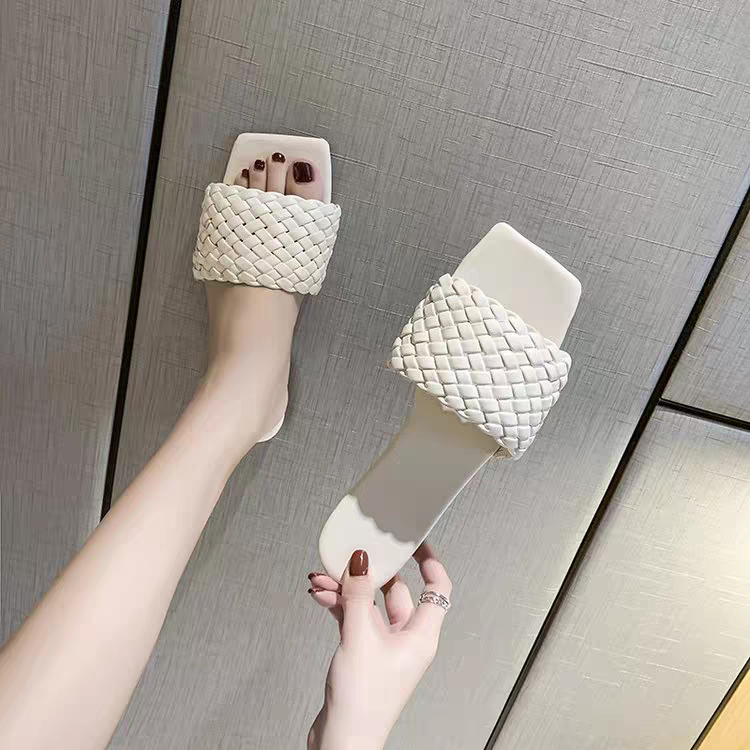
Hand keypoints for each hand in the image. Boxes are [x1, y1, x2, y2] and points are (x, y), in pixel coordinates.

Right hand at [306, 543, 451, 749]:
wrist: (342, 742)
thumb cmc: (362, 704)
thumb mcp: (359, 637)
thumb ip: (358, 594)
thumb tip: (361, 560)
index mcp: (420, 636)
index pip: (438, 587)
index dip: (429, 561)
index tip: (415, 540)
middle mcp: (406, 639)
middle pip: (396, 591)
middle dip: (370, 573)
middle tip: (353, 555)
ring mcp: (385, 647)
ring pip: (370, 604)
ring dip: (347, 590)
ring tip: (323, 578)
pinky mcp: (364, 654)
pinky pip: (355, 619)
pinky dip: (340, 606)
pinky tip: (322, 596)